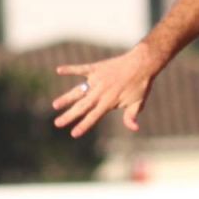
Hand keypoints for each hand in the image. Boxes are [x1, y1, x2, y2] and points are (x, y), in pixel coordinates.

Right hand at [52, 43, 166, 137]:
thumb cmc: (141, 85)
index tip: (73, 134)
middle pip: (82, 106)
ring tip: (55, 105)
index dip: (83, 125)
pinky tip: (59, 70)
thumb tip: (134, 128)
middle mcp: (100, 92)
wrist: (142, 64)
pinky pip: (81, 69)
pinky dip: (70, 69)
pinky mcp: (96, 68)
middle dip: (69, 116)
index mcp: (109, 102)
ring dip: (66, 98)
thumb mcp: (138, 102)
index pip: (94, 117)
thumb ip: (131, 115)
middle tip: (57, 123)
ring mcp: (97, 80)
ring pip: (78, 90)